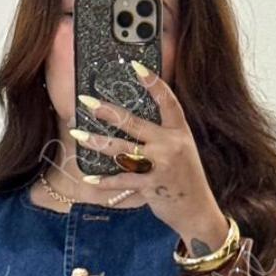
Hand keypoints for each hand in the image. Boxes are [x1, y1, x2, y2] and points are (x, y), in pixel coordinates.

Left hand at [72, 63, 225, 242]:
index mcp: (180, 132)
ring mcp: (161, 165)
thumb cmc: (185, 179)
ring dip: (97, 142)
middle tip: (87, 102)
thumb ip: (163, 136)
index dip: (153, 82)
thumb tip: (133, 123)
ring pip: (122, 150)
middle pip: (134, 123)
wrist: (197, 210)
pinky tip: (90, 177)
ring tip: (78, 134)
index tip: (135, 66)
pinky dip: (105, 180)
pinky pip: (122, 180)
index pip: (167, 101)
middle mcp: (171, 145)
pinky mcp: (152, 185)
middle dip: (107, 112)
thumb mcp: (182, 150)